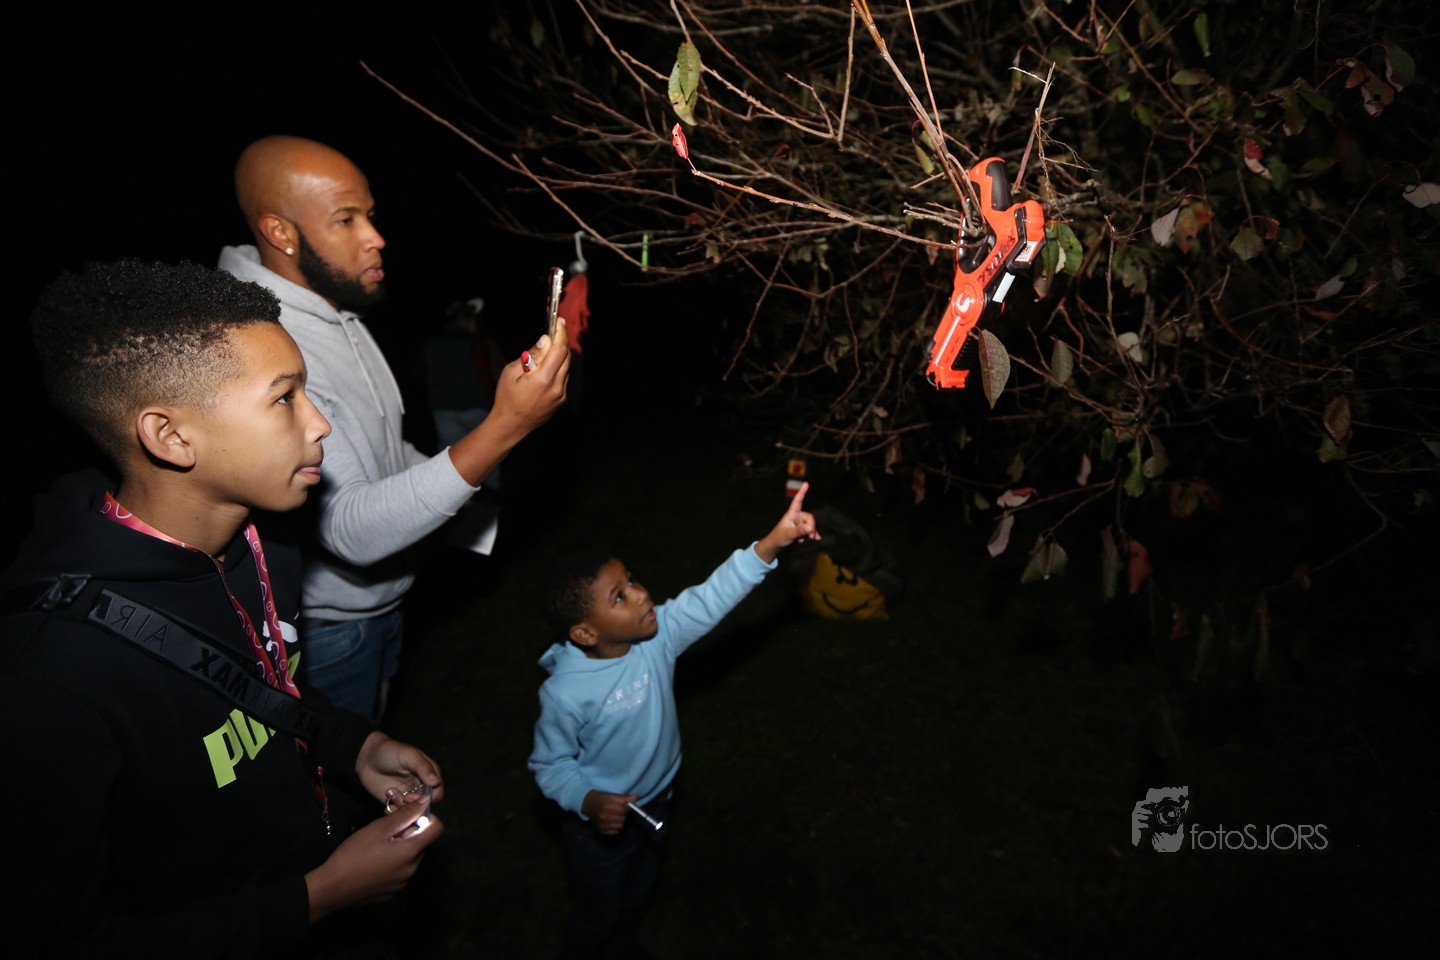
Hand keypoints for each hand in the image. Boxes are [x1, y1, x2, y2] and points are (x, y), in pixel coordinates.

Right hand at [304, 801, 442, 921]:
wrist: (331, 888)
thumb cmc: (354, 854)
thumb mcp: (378, 829)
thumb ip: (405, 815)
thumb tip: (425, 802)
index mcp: (411, 852)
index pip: (436, 828)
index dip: (425, 816)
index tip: (406, 813)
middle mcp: (412, 870)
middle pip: (420, 842)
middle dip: (407, 830)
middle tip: (385, 824)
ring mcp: (401, 884)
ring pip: (408, 857)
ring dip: (399, 846)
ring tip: (376, 843)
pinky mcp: (390, 893)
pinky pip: (398, 872)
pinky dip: (391, 862)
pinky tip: (372, 861)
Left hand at [355, 731, 444, 804]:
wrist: (367, 758)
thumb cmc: (390, 751)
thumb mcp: (408, 755)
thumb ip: (423, 766)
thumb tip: (436, 781)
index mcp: (429, 773)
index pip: (437, 792)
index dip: (427, 798)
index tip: (412, 795)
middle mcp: (422, 786)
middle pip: (426, 804)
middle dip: (414, 804)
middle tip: (402, 797)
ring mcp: (409, 794)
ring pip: (413, 811)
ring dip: (403, 808)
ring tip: (391, 795)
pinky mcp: (398, 802)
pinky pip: (401, 813)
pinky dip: (395, 812)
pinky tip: (388, 804)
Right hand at [447, 322, 569, 484]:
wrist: (511, 425)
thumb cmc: (506, 397)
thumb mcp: (512, 371)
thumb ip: (531, 355)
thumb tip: (545, 340)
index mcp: (543, 379)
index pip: (559, 350)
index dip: (560, 333)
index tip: (558, 321)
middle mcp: (557, 387)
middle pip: (566, 357)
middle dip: (561, 342)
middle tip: (554, 330)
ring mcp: (561, 395)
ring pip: (566, 367)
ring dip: (558, 356)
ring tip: (545, 350)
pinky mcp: (561, 400)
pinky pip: (563, 379)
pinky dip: (557, 369)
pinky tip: (545, 368)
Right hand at [581, 790, 638, 835]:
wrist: (589, 805)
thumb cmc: (602, 799)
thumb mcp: (612, 795)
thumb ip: (625, 797)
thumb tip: (636, 797)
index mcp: (606, 806)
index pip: (624, 810)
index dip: (627, 807)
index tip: (625, 805)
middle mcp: (603, 816)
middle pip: (623, 818)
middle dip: (623, 814)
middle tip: (618, 810)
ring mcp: (602, 825)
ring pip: (621, 826)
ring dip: (620, 821)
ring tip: (615, 816)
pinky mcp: (602, 831)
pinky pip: (616, 831)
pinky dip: (616, 827)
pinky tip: (612, 821)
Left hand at [754, 481, 820, 562]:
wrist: (776, 545)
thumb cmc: (779, 537)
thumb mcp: (789, 534)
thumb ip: (800, 531)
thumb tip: (811, 528)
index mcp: (791, 514)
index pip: (798, 501)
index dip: (802, 492)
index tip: (806, 483)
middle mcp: (796, 516)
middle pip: (810, 517)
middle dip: (812, 526)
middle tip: (810, 536)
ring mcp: (799, 523)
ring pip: (811, 524)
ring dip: (811, 532)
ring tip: (809, 539)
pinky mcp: (801, 529)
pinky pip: (810, 529)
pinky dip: (812, 534)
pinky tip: (814, 539)